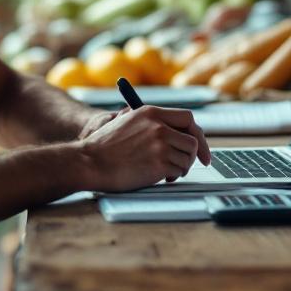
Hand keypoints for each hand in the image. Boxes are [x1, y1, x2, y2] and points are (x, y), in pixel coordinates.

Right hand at [78, 106, 211, 191]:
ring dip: (182, 167)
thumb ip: (149, 123)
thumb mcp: (126, 122)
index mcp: (150, 113)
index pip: (187, 118)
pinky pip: (179, 170)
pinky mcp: (159, 163)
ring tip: (168, 172)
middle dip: (197, 153)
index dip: (196, 133)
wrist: (89, 162)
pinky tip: (162, 177)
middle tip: (200, 163)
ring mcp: (160, 144)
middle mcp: (158, 126)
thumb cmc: (104, 147)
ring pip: (188, 157)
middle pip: (193, 139)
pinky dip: (175, 176)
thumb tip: (175, 130)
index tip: (199, 145)